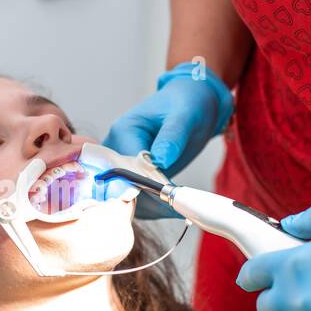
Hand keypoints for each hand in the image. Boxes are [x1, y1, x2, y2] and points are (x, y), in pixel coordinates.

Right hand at [101, 62, 232, 218]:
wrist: (193, 103)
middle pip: (120, 185)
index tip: (167, 196)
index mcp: (123, 131)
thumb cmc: (187, 103)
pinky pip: (137, 196)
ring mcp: (124, 162)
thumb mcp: (184, 116)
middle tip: (174, 207)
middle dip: (145, 201)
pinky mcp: (135, 173)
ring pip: (126, 195)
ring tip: (177, 208)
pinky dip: (152, 206)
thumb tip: (160, 160)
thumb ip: (172, 137)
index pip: (123, 167)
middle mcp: (117, 148)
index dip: (143, 185)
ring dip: (149, 207)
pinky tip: (172, 206)